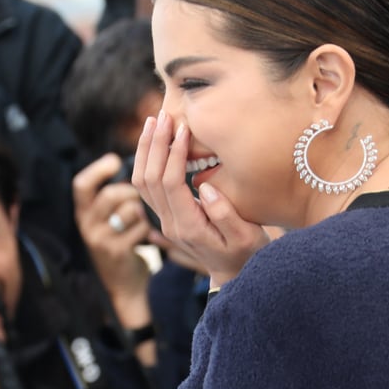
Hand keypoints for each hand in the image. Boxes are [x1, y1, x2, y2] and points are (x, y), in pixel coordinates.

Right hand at [73, 153, 151, 310]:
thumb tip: (133, 162)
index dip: (98, 169)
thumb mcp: (108, 219)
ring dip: (144, 210)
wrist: (123, 285)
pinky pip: (142, 226)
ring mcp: (102, 240)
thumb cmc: (121, 241)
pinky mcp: (118, 251)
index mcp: (84, 212)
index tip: (115, 161)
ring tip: (146, 219)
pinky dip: (151, 227)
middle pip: (110, 194)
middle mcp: (88, 225)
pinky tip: (151, 235)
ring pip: (129, 210)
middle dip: (132, 191)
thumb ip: (114, 195)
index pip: (81, 184)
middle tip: (142, 197)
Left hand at [132, 113, 270, 289]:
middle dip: (155, 144)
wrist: (235, 273)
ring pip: (141, 182)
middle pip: (149, 179)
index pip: (170, 183)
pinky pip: (146, 187)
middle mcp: (170, 224)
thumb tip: (204, 187)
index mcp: (188, 226)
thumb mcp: (247, 236)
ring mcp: (164, 220)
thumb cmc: (247, 253)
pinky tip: (153, 141)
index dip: (173, 153)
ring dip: (145, 150)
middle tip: (163, 115)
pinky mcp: (166, 215)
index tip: (184, 128)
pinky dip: (146, 161)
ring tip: (152, 122)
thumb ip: (225, 214)